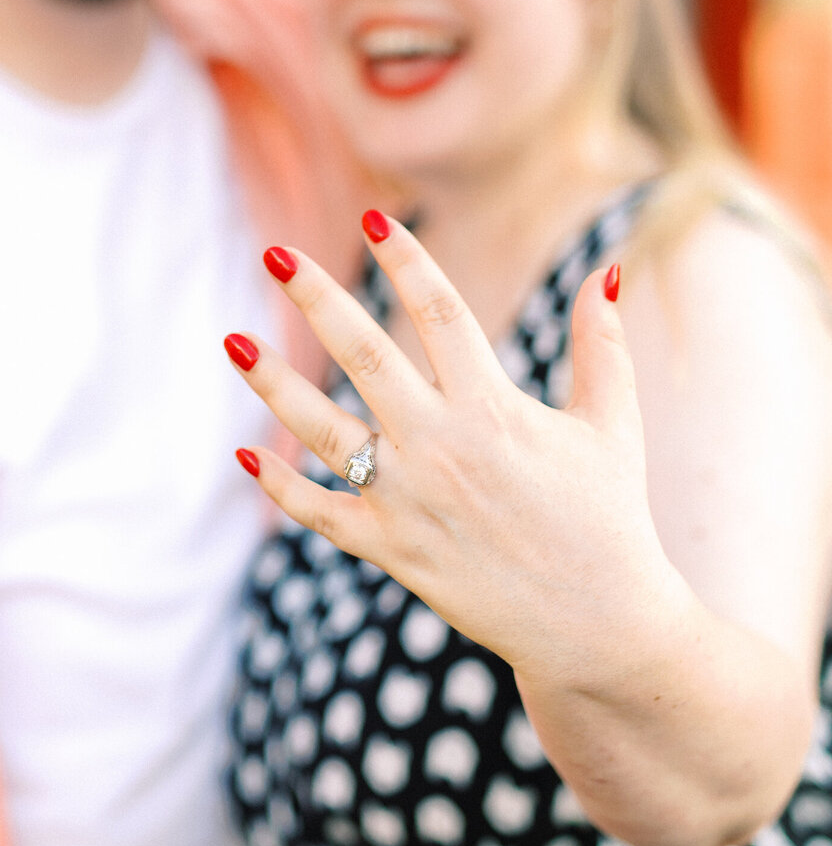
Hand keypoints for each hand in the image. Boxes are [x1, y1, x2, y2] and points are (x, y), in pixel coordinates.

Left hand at [227, 212, 685, 693]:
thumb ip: (604, 345)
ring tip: (232, 341)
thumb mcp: (613, 424)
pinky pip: (321, 513)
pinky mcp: (391, 550)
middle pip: (365, 355)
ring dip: (274, 384)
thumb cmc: (609, 518)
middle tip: (275, 252)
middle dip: (317, 299)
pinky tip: (245, 455)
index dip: (406, 260)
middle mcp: (442, 446)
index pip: (440, 311)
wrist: (598, 626)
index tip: (374, 219)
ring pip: (323, 430)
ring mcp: (409, 500)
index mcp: (495, 407)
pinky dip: (281, 486)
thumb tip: (609, 270)